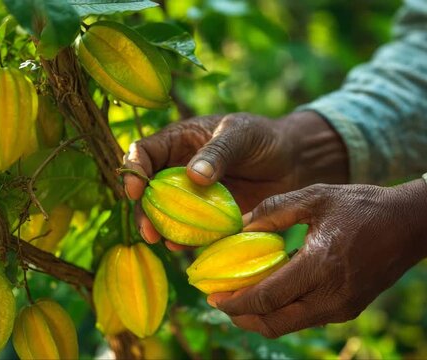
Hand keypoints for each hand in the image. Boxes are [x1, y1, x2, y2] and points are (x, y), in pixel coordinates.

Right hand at [122, 111, 347, 248]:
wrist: (293, 162)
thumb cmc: (264, 138)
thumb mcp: (241, 135)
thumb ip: (218, 151)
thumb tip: (193, 175)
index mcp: (179, 142)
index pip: (144, 152)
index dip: (134, 170)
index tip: (135, 189)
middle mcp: (178, 170)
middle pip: (147, 191)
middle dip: (142, 210)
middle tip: (148, 229)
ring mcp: (193, 197)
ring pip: (165, 215)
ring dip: (160, 229)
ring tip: (163, 242)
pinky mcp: (209, 218)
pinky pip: (190, 231)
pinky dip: (184, 240)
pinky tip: (184, 248)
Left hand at [208, 179, 426, 337]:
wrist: (410, 224)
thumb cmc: (362, 205)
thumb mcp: (315, 197)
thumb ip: (274, 210)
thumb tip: (240, 226)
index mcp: (319, 266)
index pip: (266, 299)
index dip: (235, 303)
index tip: (212, 296)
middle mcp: (330, 296)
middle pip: (274, 323)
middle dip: (242, 318)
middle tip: (221, 301)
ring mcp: (341, 307)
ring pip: (289, 325)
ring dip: (261, 317)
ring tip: (241, 298)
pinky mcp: (348, 309)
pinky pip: (306, 317)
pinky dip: (283, 311)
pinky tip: (272, 291)